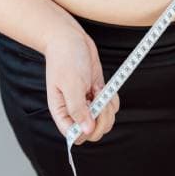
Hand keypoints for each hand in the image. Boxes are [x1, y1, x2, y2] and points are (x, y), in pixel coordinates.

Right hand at [42, 27, 118, 144]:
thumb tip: (87, 131)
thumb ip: (78, 109)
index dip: (86, 132)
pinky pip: (112, 107)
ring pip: (105, 121)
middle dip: (102, 119)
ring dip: (108, 108)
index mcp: (61, 112)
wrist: (71, 40)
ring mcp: (87, 104)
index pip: (74, 135)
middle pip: (93, 132)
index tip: (92, 116)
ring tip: (99, 91)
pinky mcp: (98, 95)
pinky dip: (112, 99)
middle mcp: (74, 110)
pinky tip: (101, 86)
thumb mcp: (71, 84)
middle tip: (100, 101)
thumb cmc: (65, 59)